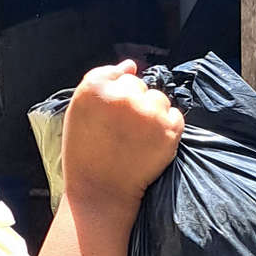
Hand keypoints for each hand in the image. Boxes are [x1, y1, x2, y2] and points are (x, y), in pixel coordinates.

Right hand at [61, 62, 182, 209]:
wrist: (100, 190)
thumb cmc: (86, 152)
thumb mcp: (80, 109)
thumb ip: (102, 80)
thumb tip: (131, 65)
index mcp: (95, 88)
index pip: (118, 75)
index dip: (116, 95)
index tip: (112, 115)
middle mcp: (123, 95)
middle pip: (139, 86)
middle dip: (135, 103)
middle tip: (124, 130)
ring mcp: (148, 112)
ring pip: (158, 99)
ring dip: (153, 114)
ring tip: (137, 138)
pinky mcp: (168, 129)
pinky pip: (175, 115)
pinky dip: (167, 127)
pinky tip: (150, 143)